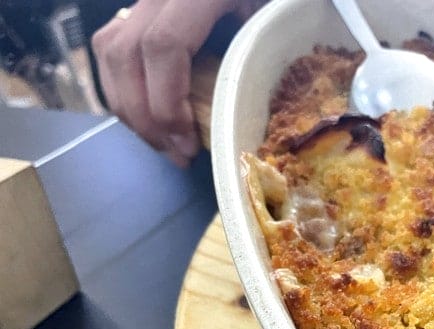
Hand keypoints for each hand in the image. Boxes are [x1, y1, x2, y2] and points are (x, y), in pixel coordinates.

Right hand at [92, 0, 257, 166]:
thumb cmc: (267, 5)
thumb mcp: (269, 22)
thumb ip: (256, 57)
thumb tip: (237, 118)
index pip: (163, 46)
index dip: (168, 103)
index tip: (188, 144)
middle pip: (125, 54)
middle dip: (145, 117)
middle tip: (176, 154)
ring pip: (110, 52)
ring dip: (130, 108)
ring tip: (163, 144)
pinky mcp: (138, 11)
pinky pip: (112, 48)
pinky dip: (125, 90)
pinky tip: (151, 119)